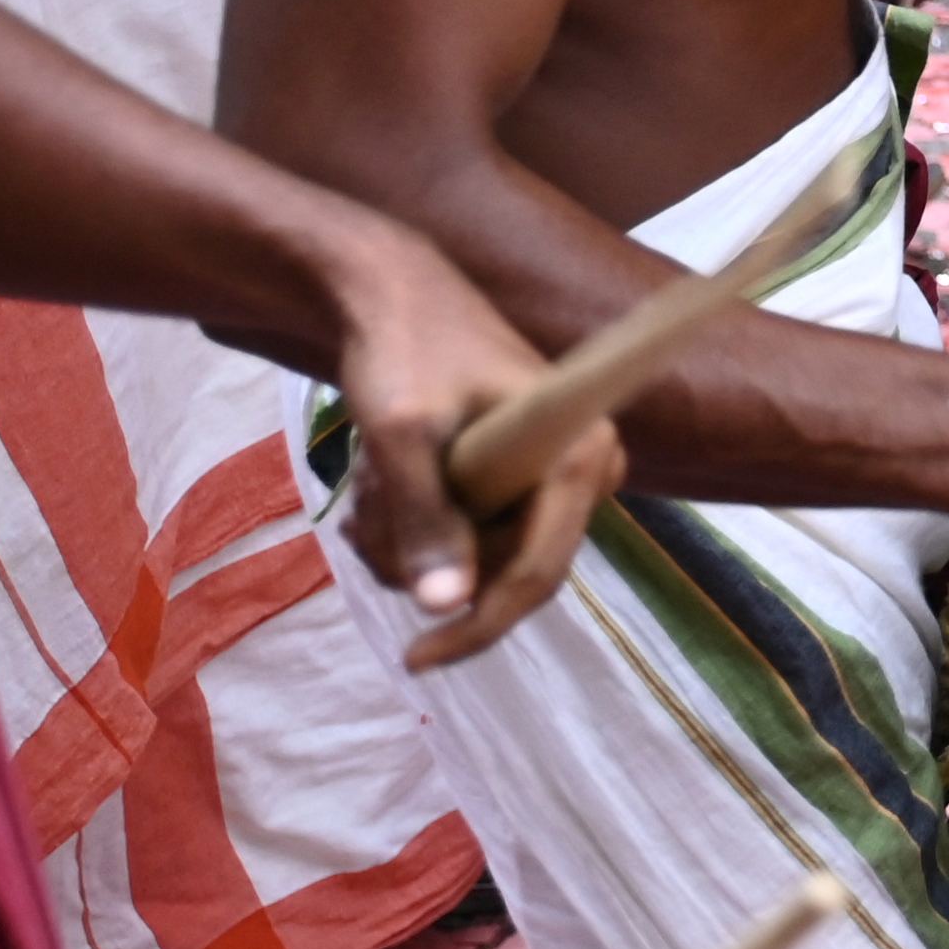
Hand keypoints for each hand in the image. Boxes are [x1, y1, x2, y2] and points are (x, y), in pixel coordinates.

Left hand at [318, 223, 622, 670]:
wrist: (392, 292)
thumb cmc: (403, 350)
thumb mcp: (402, 436)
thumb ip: (425, 519)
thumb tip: (444, 608)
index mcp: (581, 453)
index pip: (539, 572)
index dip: (478, 626)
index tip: (413, 657)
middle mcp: (587, 469)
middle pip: (509, 571)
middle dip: (428, 565)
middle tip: (361, 523)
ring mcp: (558, 475)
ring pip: (486, 560)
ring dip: (413, 545)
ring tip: (366, 495)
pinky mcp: (530, 475)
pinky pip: (480, 535)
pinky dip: (422, 528)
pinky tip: (382, 492)